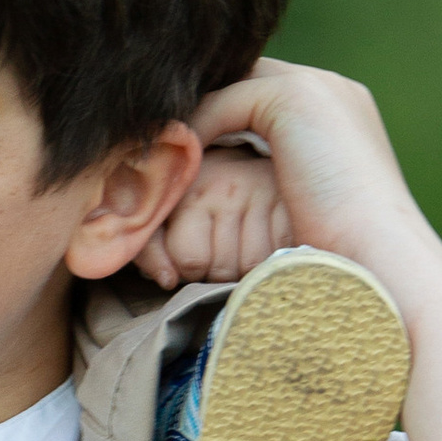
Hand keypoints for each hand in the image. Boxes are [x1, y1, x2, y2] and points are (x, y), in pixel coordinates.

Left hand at [134, 145, 293, 289]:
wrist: (237, 159)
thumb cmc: (194, 196)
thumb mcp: (162, 218)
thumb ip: (152, 251)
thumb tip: (167, 281)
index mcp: (192, 194)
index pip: (190, 260)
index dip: (189, 271)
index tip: (192, 259)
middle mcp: (229, 191)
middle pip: (223, 268)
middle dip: (216, 274)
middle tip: (216, 256)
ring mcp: (263, 195)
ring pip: (253, 266)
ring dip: (243, 271)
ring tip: (237, 252)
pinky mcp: (289, 203)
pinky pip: (280, 253)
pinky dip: (269, 260)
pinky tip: (259, 245)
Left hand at [180, 59, 429, 280]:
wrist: (376, 258)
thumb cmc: (343, 252)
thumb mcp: (304, 205)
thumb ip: (276, 177)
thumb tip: (228, 182)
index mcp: (340, 110)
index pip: (263, 92)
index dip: (220, 113)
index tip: (181, 147)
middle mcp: (331, 88)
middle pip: (245, 78)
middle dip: (203, 105)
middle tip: (158, 139)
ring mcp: (317, 87)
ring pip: (230, 86)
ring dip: (193, 117)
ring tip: (157, 151)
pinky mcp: (294, 97)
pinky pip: (224, 103)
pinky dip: (198, 131)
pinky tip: (180, 165)